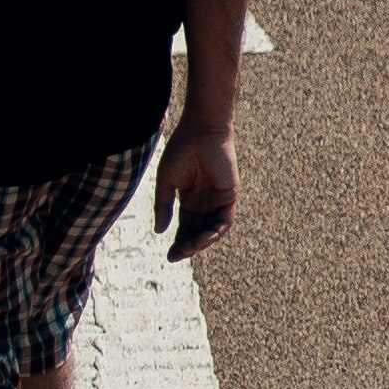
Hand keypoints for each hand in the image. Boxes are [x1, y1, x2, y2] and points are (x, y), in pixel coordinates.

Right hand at [157, 124, 235, 257]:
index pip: (185, 228)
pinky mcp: (230, 196)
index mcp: (189, 200)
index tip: (170, 257)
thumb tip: (159, 231)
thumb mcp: (166, 182)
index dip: (179, 243)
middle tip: (178, 255)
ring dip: (202, 242)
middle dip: (189, 247)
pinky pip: (225, 221)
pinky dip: (216, 232)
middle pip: (198, 233)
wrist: (200, 131)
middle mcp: (205, 203)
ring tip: (190, 248)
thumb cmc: (181, 150)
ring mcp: (218, 201)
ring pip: (212, 231)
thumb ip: (164, 206)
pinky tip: (204, 237)